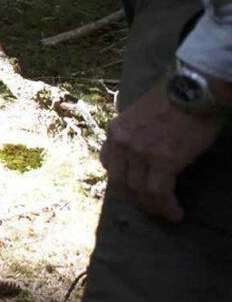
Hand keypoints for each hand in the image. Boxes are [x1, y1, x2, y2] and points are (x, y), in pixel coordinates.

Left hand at [101, 82, 227, 220]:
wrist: (193, 89)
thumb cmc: (174, 98)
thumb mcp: (140, 113)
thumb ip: (134, 133)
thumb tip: (141, 151)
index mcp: (115, 129)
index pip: (108, 163)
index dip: (121, 180)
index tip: (133, 188)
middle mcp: (122, 142)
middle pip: (121, 182)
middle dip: (135, 198)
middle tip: (151, 205)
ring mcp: (141, 152)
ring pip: (140, 191)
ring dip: (153, 206)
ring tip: (166, 212)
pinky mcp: (164, 160)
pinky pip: (160, 193)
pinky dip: (167, 207)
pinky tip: (175, 213)